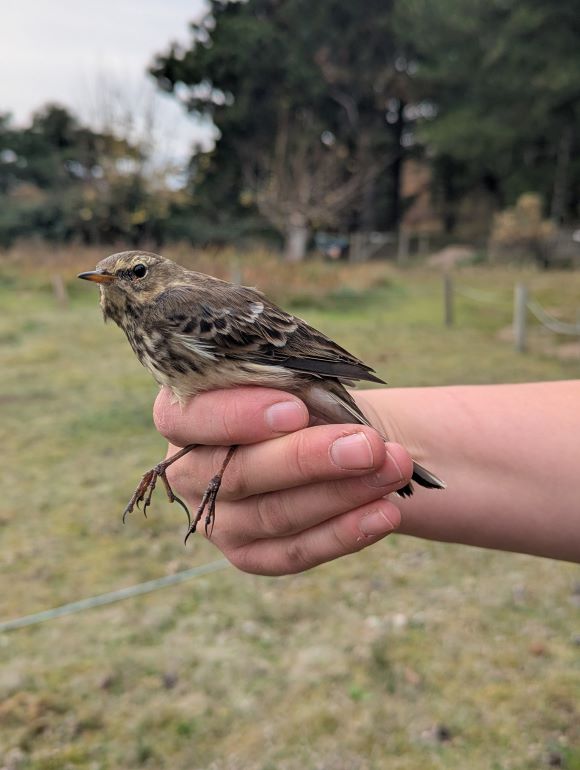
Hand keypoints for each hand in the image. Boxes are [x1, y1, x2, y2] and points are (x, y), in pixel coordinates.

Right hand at [153, 387, 412, 574]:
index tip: (295, 410)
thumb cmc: (298, 395)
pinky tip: (384, 512)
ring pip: (274, 515)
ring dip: (340, 493)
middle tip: (367, 445)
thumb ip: (286, 386)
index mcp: (183, 417)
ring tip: (392, 468)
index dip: (238, 416)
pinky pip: (294, 553)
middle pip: (240, 473)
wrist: (323, 435)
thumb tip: (306, 408)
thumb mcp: (288, 379)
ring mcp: (216, 520)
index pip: (188, 418)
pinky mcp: (248, 554)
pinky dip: (344, 534)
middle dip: (308, 459)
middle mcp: (189, 473)